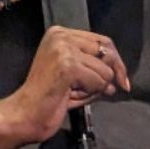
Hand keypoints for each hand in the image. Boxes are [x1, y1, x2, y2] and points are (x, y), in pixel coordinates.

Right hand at [0, 26, 131, 143]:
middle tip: (108, 91)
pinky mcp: (68, 65)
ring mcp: (63, 49)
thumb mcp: (76, 77)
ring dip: (96, 87)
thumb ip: (94, 70)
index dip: (116, 61)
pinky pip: (99, 81)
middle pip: (107, 50)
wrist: (25, 115)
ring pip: (104, 70)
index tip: (123, 81)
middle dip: (112, 73)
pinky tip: (72, 95)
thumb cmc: (49, 99)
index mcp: (60, 33)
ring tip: (74, 93)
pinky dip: (91, 93)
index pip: (102, 41)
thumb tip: (119, 78)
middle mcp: (61, 35)